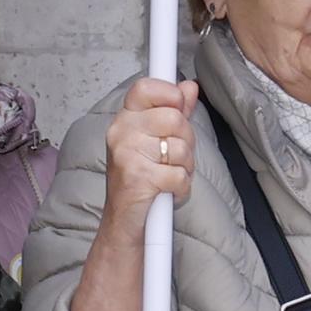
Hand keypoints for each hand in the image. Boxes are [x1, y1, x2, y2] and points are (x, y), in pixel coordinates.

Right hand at [67, 77, 203, 310]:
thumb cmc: (140, 182)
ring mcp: (126, 154)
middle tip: (174, 158)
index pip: (147, 86)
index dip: (169, 94)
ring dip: (184, 167)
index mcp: (123, 119)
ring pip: (180, 147)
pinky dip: (181, 188)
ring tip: (168, 177)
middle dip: (186, 141)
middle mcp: (120, 132)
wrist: (124, 224)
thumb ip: (174, 110)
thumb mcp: (155, 141)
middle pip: (175, 118)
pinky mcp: (138, 178)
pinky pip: (179, 174)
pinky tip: (169, 193)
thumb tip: (190, 86)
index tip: (176, 108)